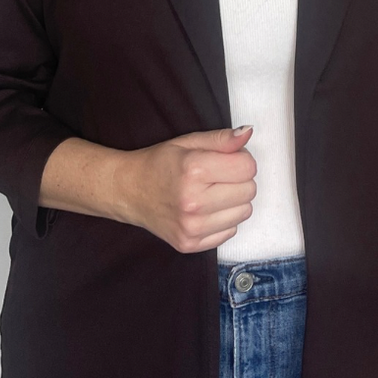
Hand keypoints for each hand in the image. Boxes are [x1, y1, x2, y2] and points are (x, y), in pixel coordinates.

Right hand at [116, 126, 256, 251]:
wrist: (128, 191)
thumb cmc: (159, 164)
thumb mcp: (188, 142)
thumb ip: (221, 139)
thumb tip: (248, 133)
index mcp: (193, 170)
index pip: (248, 167)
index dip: (240, 160)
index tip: (225, 160)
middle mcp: (193, 202)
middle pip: (249, 190)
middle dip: (238, 180)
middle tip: (216, 177)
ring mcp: (191, 227)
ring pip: (244, 212)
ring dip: (233, 201)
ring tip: (211, 193)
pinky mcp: (191, 244)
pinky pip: (231, 231)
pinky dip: (223, 220)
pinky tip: (205, 210)